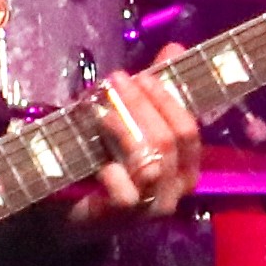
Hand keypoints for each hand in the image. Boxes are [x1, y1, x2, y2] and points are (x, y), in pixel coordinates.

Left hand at [69, 71, 203, 226]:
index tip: (142, 75)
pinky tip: (100, 161)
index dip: (167, 100)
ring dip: (125, 130)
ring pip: (152, 162)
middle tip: (116, 81)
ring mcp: (153, 206)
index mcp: (187, 167)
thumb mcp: (134, 125)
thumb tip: (174, 47)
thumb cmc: (109, 167)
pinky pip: (127, 193)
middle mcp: (176, 188)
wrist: (76, 215)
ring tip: (102, 110)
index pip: (189, 130)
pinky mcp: (126, 218)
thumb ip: (155, 92)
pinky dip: (113, 172)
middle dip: (142, 106)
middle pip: (170, 140)